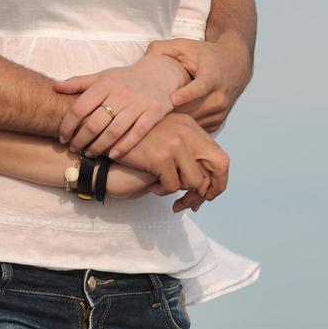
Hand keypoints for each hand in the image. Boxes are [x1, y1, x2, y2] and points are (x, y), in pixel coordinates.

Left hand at [55, 54, 189, 158]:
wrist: (159, 73)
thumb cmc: (125, 79)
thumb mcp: (103, 76)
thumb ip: (79, 82)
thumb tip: (55, 87)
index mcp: (105, 84)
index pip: (80, 107)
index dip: (68, 125)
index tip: (62, 137)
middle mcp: (121, 93)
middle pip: (95, 123)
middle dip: (81, 140)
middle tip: (74, 149)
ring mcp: (138, 103)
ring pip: (114, 131)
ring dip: (98, 147)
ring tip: (89, 154)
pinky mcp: (154, 113)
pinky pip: (136, 134)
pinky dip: (122, 147)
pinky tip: (112, 155)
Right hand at [114, 113, 228, 203]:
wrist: (107, 137)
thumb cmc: (136, 143)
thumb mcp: (166, 137)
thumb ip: (186, 152)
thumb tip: (207, 184)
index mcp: (190, 126)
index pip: (220, 156)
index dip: (218, 179)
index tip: (205, 193)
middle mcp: (187, 131)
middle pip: (220, 165)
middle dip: (210, 189)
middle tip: (194, 203)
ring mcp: (175, 143)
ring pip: (195, 181)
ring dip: (180, 191)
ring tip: (164, 188)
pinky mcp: (161, 157)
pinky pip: (173, 186)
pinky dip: (163, 191)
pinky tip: (152, 186)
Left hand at [145, 37, 251, 131]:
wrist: (234, 65)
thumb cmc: (205, 55)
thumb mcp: (184, 45)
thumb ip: (161, 48)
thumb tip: (142, 60)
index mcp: (212, 76)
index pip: (201, 87)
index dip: (187, 94)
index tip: (173, 98)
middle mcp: (219, 96)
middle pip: (192, 109)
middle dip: (171, 111)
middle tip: (147, 113)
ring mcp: (219, 112)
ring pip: (192, 122)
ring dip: (174, 120)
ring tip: (154, 118)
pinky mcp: (217, 122)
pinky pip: (195, 129)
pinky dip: (182, 126)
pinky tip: (168, 120)